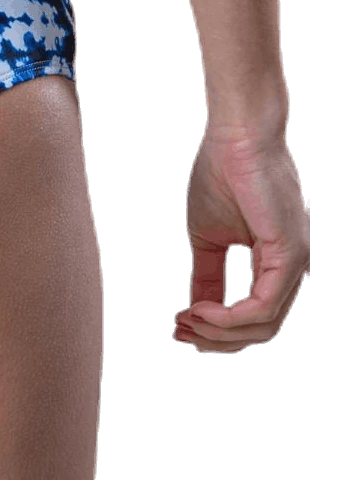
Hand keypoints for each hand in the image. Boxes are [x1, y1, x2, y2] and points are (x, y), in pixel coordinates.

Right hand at [175, 125, 308, 352]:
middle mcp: (294, 268)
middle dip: (218, 338)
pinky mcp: (291, 255)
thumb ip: (207, 273)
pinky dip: (229, 315)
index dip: (217, 329)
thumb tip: (196, 306)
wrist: (235, 140)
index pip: (255, 315)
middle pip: (262, 329)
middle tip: (183, 331)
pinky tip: (203, 309)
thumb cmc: (223, 175)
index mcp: (277, 263)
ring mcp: (298, 263)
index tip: (182, 325)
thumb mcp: (208, 237)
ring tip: (189, 319)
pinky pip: (263, 305)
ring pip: (265, 324)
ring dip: (220, 331)